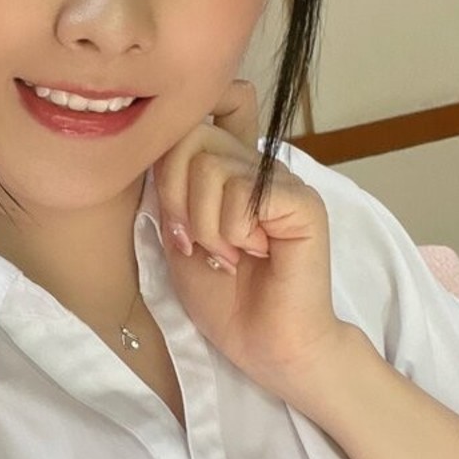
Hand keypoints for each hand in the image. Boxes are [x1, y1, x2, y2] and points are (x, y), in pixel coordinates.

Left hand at [152, 80, 350, 398]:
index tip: (172, 210)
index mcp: (226, 168)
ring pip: (213, 168)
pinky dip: (233, 232)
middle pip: (191, 137)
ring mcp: (280, 181)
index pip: (199, 112)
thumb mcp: (177, 235)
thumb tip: (156, 144)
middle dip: (175, 197)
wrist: (265, 346)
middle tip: (193, 243)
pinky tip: (253, 255)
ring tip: (228, 255)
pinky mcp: (302, 203)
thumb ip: (169, 187)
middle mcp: (254, 165)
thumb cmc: (224, 298)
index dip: (172, 146)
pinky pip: (245, 193)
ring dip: (205, 226)